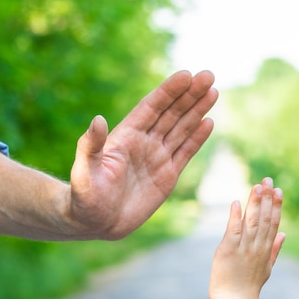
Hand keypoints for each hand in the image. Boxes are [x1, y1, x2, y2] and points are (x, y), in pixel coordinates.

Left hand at [69, 70, 217, 239]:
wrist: (95, 223)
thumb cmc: (85, 196)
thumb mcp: (85, 170)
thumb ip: (91, 146)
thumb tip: (97, 120)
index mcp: (126, 136)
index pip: (152, 107)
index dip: (169, 91)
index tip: (187, 75)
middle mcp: (144, 142)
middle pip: (171, 113)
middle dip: (189, 94)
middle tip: (208, 75)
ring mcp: (157, 158)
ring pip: (181, 129)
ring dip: (197, 111)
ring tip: (213, 92)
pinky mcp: (167, 176)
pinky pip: (185, 152)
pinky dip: (197, 138)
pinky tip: (208, 122)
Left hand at [209, 178, 285, 298]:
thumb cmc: (249, 286)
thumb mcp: (267, 268)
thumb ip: (275, 250)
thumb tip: (285, 234)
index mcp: (265, 249)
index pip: (273, 223)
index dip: (276, 205)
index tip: (278, 190)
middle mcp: (257, 246)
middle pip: (264, 218)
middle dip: (266, 198)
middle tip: (268, 180)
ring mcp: (243, 248)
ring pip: (251, 222)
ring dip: (254, 203)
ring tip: (257, 186)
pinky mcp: (228, 250)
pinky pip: (233, 230)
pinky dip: (235, 216)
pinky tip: (237, 203)